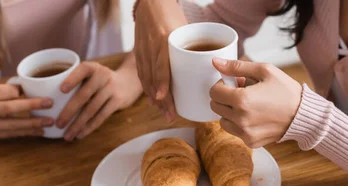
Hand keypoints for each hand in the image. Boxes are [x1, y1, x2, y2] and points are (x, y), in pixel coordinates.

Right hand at [0, 84, 53, 138]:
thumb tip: (28, 88)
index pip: (5, 92)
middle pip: (9, 109)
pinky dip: (24, 133)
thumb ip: (5, 90)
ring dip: (32, 125)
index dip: (22, 92)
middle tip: (50, 105)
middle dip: (31, 107)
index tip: (40, 92)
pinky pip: (8, 135)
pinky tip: (37, 131)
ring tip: (48, 123)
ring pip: (11, 126)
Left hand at [57, 62, 142, 140]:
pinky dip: (90, 126)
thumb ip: (77, 81)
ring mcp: (111, 89)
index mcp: (92, 68)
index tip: (61, 90)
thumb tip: (51, 102)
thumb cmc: (102, 79)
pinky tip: (81, 134)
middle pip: (84, 95)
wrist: (130, 80)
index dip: (72, 79)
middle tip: (58, 124)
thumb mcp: (92, 73)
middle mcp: (102, 76)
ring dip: (78, 124)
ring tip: (67, 135)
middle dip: (69, 111)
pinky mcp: (118, 101)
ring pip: (92, 109)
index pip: (82, 71)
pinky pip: (102, 116)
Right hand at [134, 0, 187, 120]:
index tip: (162, 97)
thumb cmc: (171, 13)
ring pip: (146, 79)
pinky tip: (152, 100)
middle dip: (161, 99)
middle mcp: (150, 47)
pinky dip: (147, 88)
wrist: (151, 2)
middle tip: (170, 115)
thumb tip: (210, 66)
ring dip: (154, 98)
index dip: (160, 83)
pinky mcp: (138, 52)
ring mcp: (142, 51)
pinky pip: (141, 74)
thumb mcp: (183, 27)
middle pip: (153, 78)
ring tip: (163, 112)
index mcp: (162, 40)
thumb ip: (191, 45)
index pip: (160, 65)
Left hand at [209, 58, 302, 147]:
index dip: (222, 84)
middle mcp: (240, 119)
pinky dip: (240, 124)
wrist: (304, 115)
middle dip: (225, 97)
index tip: (236, 82)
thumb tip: (216, 62)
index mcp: (242, 99)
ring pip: (223, 120)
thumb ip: (237, 66)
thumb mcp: (264, 71)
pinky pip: (235, 131)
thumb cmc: (286, 91)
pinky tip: (255, 116)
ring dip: (230, 112)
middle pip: (215, 106)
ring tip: (249, 105)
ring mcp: (245, 133)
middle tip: (243, 92)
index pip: (213, 92)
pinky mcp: (251, 142)